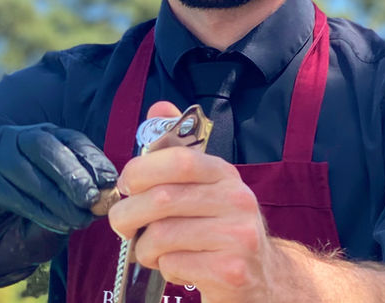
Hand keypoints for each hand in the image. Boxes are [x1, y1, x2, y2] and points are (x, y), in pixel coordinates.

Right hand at [0, 124, 117, 289]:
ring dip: (55, 196)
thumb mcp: (63, 211)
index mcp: (41, 138)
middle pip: (43, 144)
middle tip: (92, 199)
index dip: (91, 158)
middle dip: (71, 172)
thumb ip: (80, 198)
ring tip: (78, 219)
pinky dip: (37, 210)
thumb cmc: (31, 226)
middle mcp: (13, 139)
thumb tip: (106, 191)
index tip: (110, 180)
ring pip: (25, 168)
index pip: (69, 138)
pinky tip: (58, 224)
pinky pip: (9, 192)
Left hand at [109, 102, 278, 302]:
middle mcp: (237, 199)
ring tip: (151, 250)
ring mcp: (238, 236)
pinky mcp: (232, 271)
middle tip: (123, 225)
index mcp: (224, 174)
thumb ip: (177, 149)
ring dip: (145, 247)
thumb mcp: (203, 186)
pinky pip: (174, 264)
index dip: (141, 170)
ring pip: (163, 235)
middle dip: (128, 215)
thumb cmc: (217, 228)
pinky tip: (178, 266)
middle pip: (162, 199)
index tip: (126, 185)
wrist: (262, 278)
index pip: (179, 159)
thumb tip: (158, 107)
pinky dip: (164, 268)